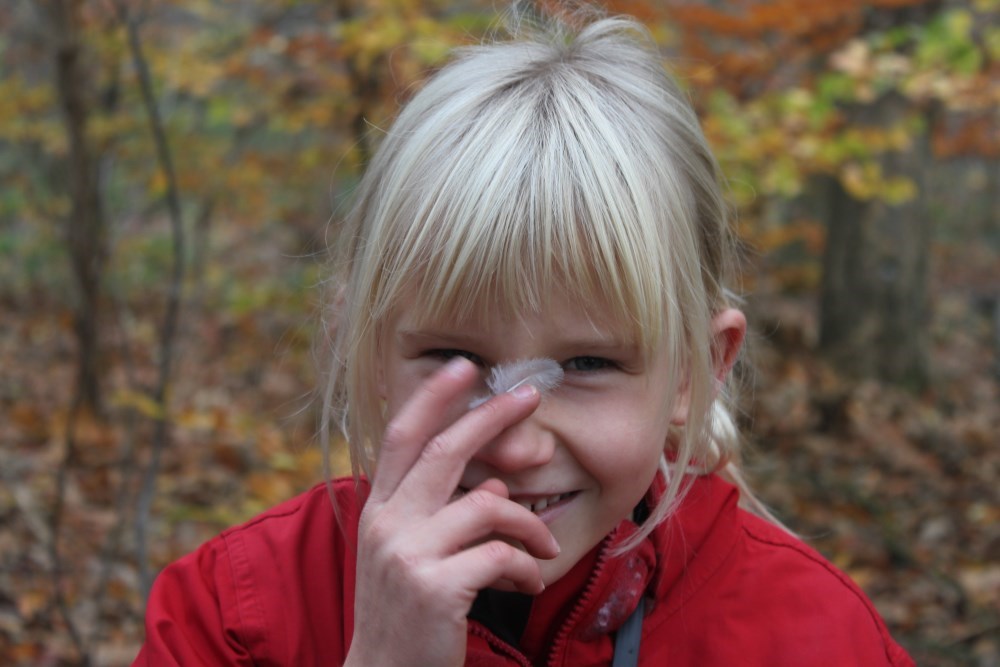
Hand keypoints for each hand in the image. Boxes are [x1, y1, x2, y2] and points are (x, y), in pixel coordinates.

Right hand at [345, 358, 559, 666]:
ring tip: (545, 547)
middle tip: (530, 395)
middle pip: (446, 450)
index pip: (400, 436)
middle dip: (492, 416)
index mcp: (380, 510)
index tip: (463, 366)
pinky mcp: (434, 587)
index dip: (432, 397)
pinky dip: (528, 566)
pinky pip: (501, 554)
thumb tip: (495, 486)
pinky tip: (530, 582)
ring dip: (530, 524)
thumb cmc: (408, 615)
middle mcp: (387, 523)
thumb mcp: (411, 556)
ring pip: (489, 505)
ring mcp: (407, 553)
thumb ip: (443, 515)